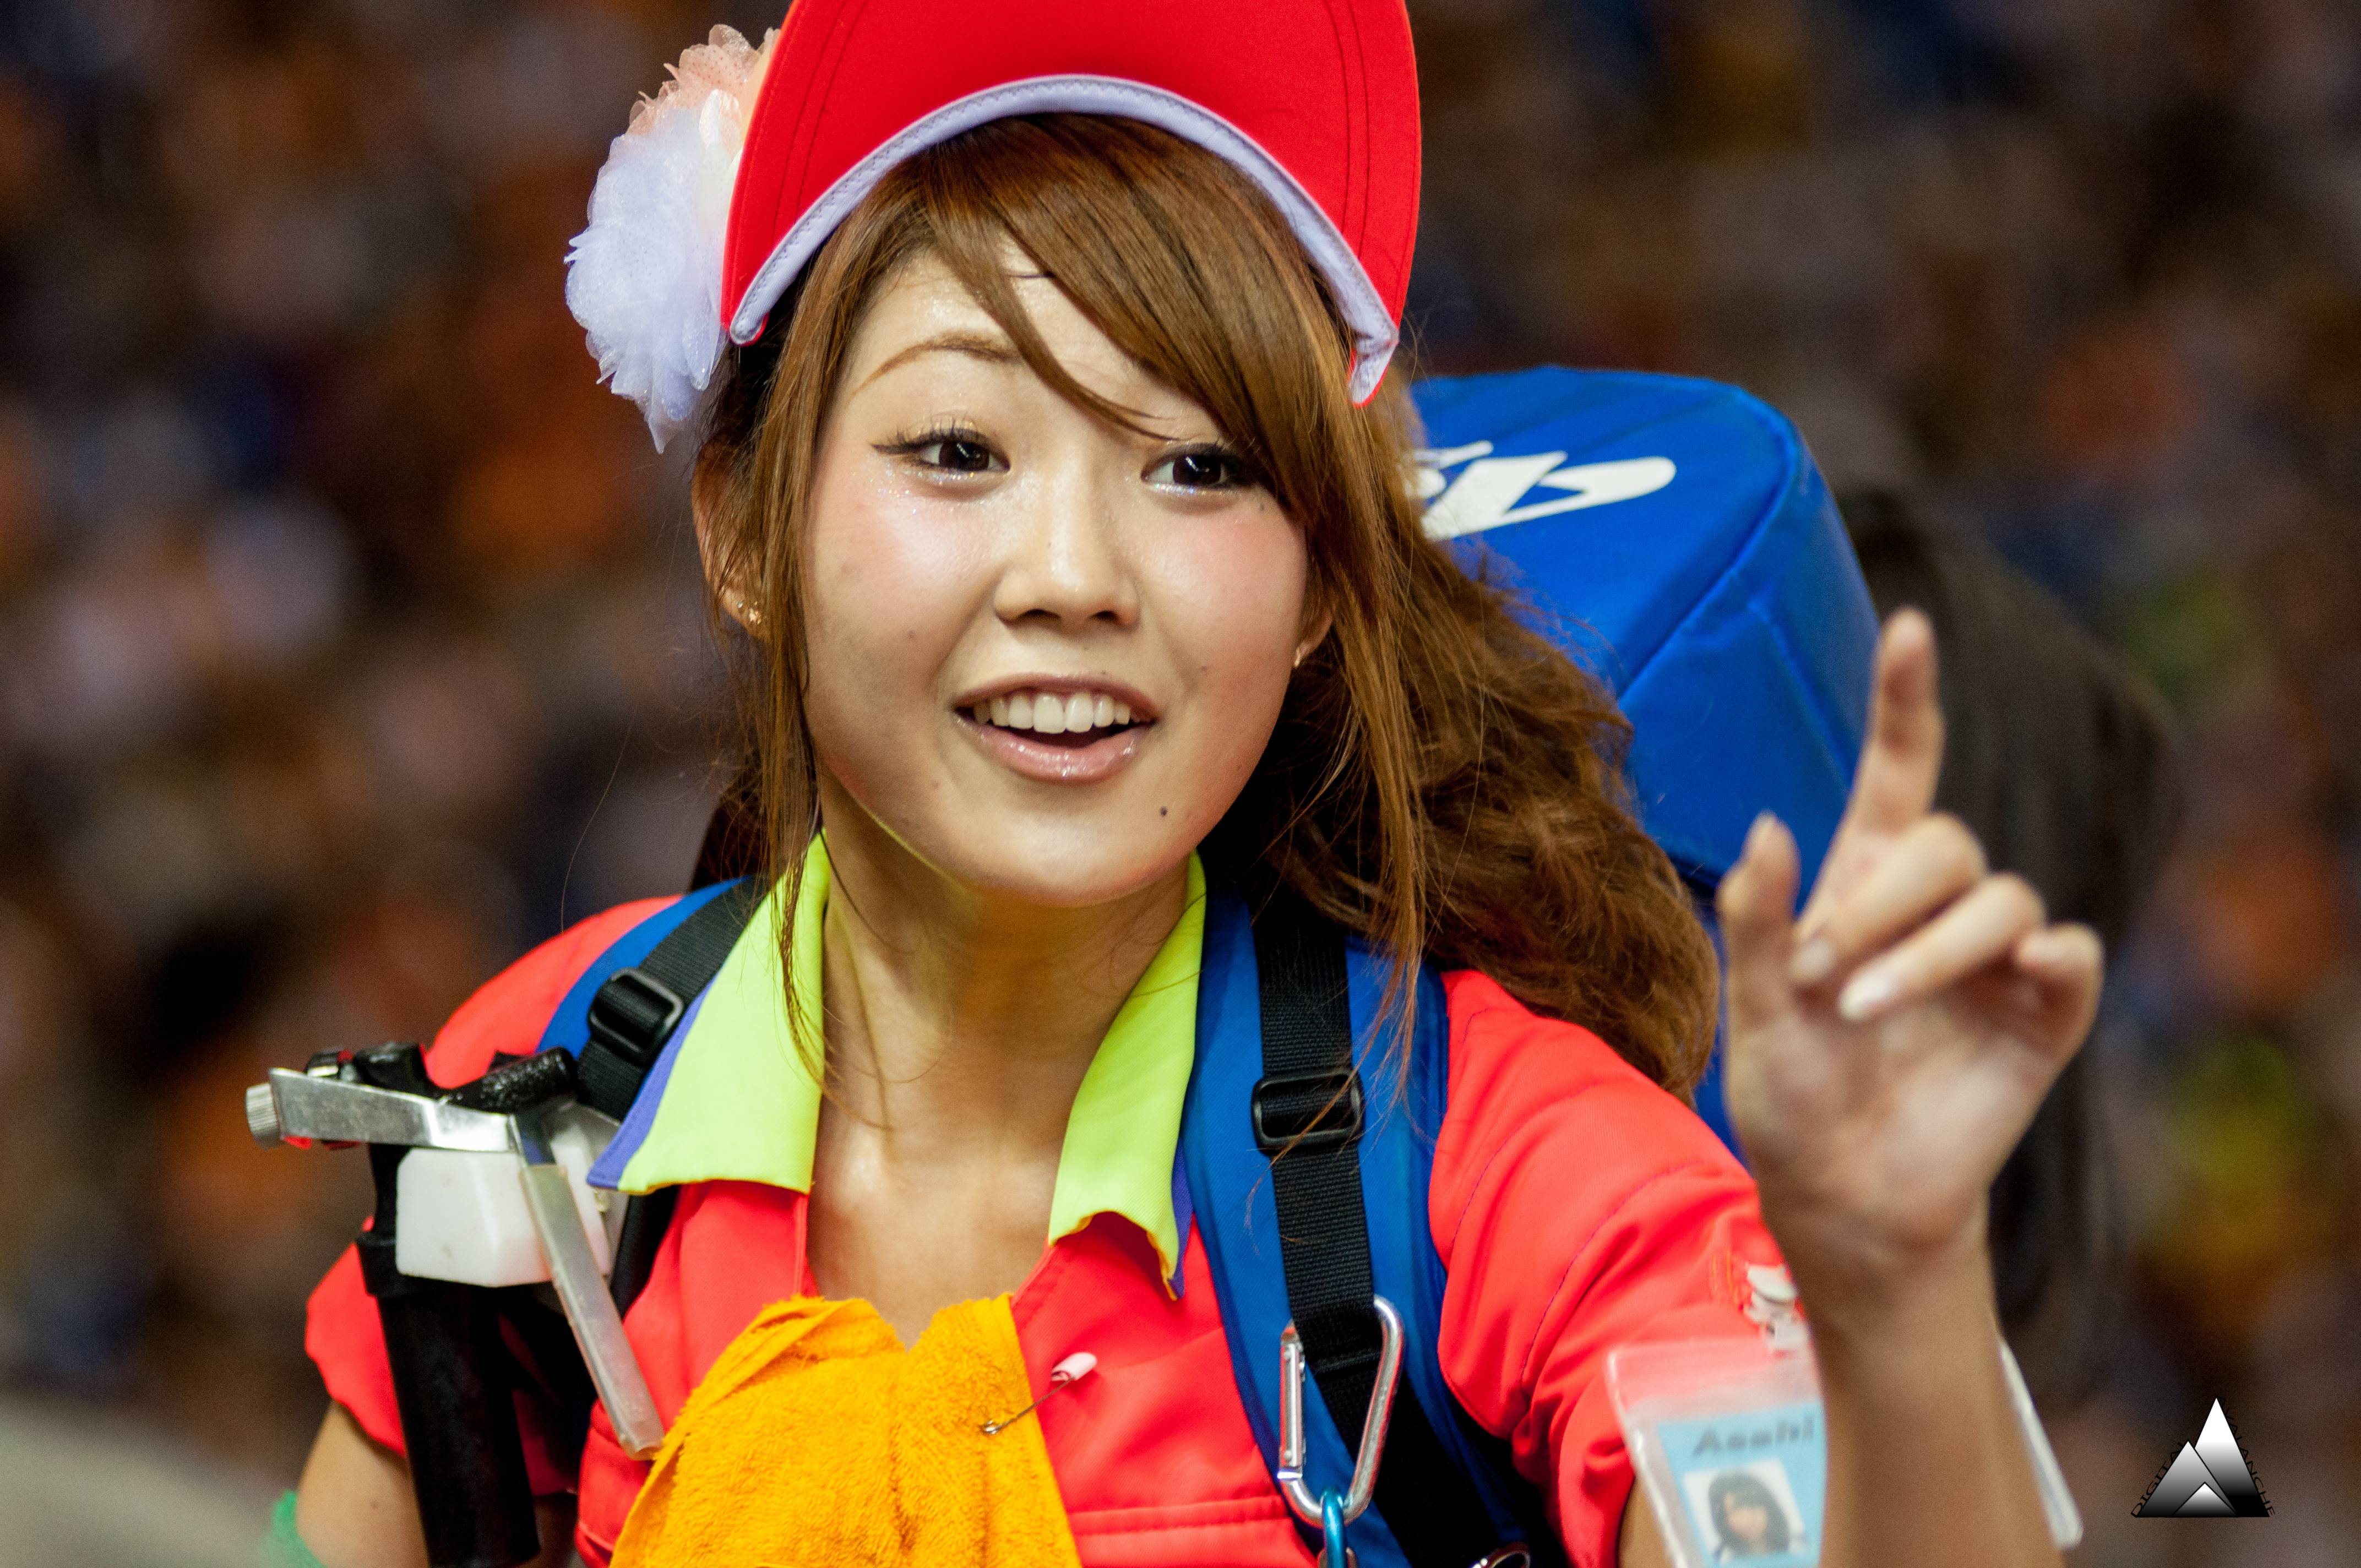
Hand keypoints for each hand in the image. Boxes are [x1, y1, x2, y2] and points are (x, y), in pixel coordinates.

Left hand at [1715, 610, 2103, 1326]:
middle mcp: (1933, 906)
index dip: (1907, 697)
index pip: (1898, 767)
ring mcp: (1994, 959)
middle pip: (1943, 840)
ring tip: (1865, 1009)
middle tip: (1824, 977)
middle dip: (1878, 903)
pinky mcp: (2043, 1014)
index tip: (1910, 625)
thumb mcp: (1756, 1008)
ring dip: (1930, 950)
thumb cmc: (1792, 1096)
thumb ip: (1759, 920)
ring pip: (1999, 895)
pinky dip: (2044, 956)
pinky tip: (2015, 974)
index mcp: (1860, 882)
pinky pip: (2069, 955)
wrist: (1840, 1192)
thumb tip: (1769, 824)